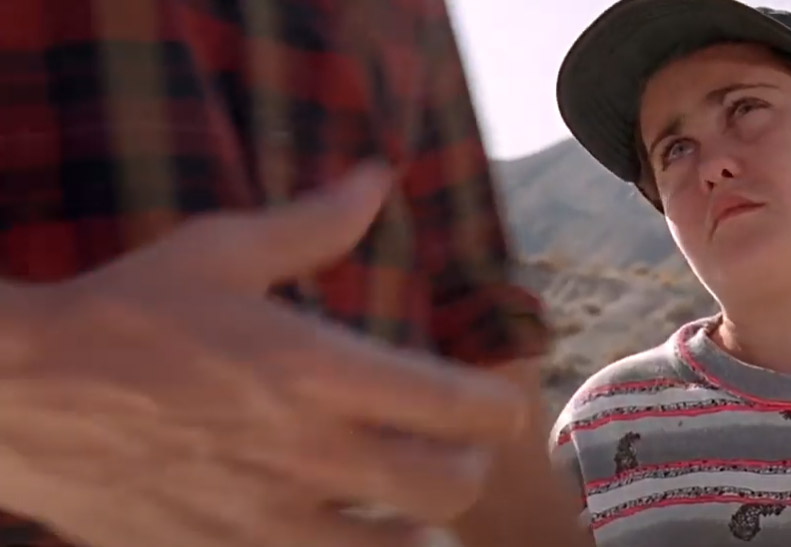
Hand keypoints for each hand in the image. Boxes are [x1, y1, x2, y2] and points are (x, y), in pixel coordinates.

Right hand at [0, 162, 525, 546]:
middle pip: (445, 488)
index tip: (502, 401)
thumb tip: (378, 178)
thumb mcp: (221, 251)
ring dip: (415, 524)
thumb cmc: (123, 314)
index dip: (501, 407)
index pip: (458, 404)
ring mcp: (269, 518)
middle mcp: (308, 452)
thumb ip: (315, 224)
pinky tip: (338, 527)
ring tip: (401, 497)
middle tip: (452, 449)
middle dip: (466, 468)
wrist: (20, 395)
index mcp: (318, 371)